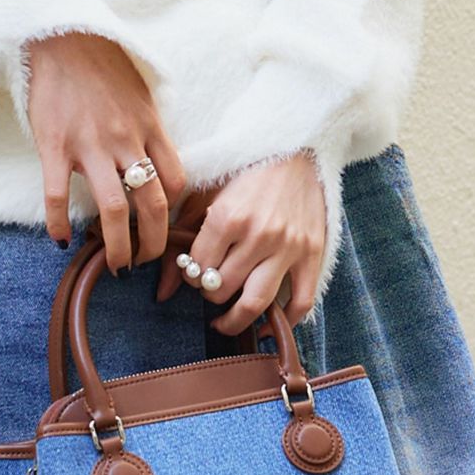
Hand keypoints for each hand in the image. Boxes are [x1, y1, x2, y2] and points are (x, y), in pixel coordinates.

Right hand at [26, 32, 185, 274]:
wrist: (61, 34)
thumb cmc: (102, 66)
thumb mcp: (141, 96)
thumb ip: (149, 132)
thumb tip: (156, 167)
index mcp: (150, 128)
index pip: (175, 182)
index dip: (175, 213)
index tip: (166, 229)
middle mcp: (126, 141)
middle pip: (152, 206)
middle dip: (152, 244)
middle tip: (144, 262)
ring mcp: (90, 145)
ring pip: (113, 210)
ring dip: (117, 246)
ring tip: (115, 265)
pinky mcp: (55, 145)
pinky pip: (59, 195)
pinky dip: (59, 223)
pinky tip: (60, 240)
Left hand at [156, 152, 325, 334]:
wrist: (297, 149)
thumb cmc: (244, 172)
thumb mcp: (205, 195)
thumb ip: (180, 240)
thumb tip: (162, 293)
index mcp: (227, 217)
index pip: (198, 269)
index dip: (192, 275)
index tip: (196, 270)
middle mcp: (258, 235)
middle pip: (222, 289)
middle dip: (210, 293)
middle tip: (211, 287)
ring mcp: (288, 247)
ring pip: (255, 302)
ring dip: (235, 320)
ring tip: (225, 322)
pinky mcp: (312, 254)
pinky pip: (300, 302)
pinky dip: (284, 321)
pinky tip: (266, 325)